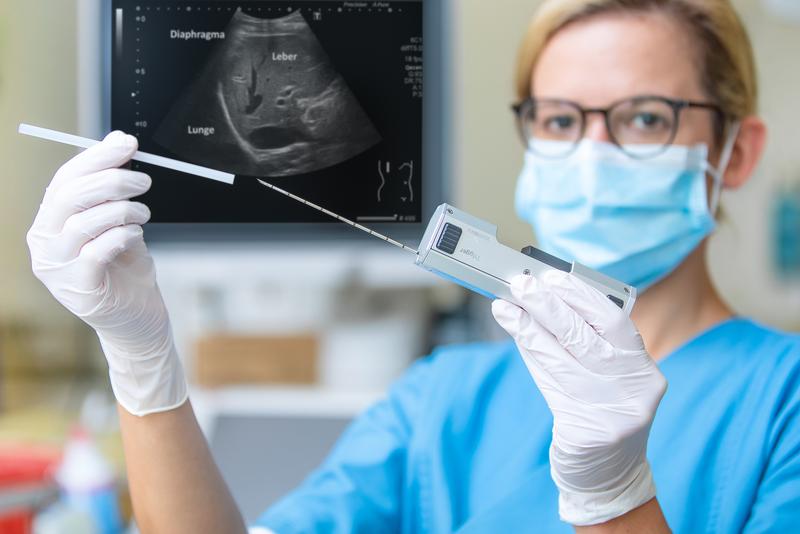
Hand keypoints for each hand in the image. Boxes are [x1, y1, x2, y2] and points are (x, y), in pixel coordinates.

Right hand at [27, 131, 186, 415]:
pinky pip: (96, 252)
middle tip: (144, 180)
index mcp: (50, 224)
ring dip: (122, 210)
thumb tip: (117, 140)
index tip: (127, 144)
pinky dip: (120, 236)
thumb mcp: (121, 223)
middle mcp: (45, 246)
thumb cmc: (127, 271)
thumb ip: (114, 189)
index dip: (96, 158)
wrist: (140, 320)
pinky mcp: (80, 291)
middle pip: (70, 198)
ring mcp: (58, 271)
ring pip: (83, 223)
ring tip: (144, 214)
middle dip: (111, 180)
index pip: (64, 180)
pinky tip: (136, 235)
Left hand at [492, 271, 666, 525]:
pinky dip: (530, 355)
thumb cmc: (600, 414)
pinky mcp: (588, 433)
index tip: (551, 277)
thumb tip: (537, 300)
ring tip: (504, 306)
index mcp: (644, 371)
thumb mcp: (602, 378)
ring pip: (562, 359)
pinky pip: (550, 385)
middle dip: (548, 305)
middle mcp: (635, 390)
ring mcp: (614, 413)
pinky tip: (514, 335)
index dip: (580, 296)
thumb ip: (577, 343)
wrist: (608, 478)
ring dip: (528, 328)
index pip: (614, 322)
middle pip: (586, 337)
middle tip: (521, 284)